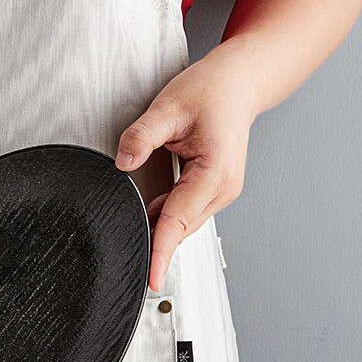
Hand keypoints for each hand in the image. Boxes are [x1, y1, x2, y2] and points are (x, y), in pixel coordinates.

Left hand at [115, 52, 258, 290]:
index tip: (152, 277)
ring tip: (132, 228)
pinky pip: (185, 211)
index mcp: (215, 173)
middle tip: (123, 252)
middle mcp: (223, 188)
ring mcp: (221, 191)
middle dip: (154, 242)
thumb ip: (141, 136)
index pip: (179, 221)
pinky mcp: (213, 189)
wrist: (238, 83)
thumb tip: (123, 161)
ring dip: (159, 228)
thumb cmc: (212, 91)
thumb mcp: (169, 107)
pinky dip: (166, 217)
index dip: (161, 251)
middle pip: (180, 227)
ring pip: (182, 222)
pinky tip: (148, 214)